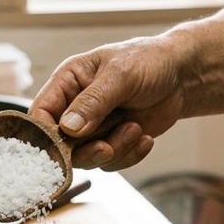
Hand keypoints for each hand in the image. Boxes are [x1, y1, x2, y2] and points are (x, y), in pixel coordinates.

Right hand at [29, 35, 187, 170]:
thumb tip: (68, 128)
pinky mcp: (113, 142)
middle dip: (86, 150)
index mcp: (67, 83)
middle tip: (107, 147)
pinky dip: (130, 155)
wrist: (182, 76)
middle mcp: (75, 108)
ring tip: (135, 129)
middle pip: (61, 144)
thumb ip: (93, 101)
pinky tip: (145, 138)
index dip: (46, 134)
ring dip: (114, 150)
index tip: (64, 146)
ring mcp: (94, 128)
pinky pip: (112, 162)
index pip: (40, 114)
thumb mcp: (120, 75)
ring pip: (87, 157)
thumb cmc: (148, 61)